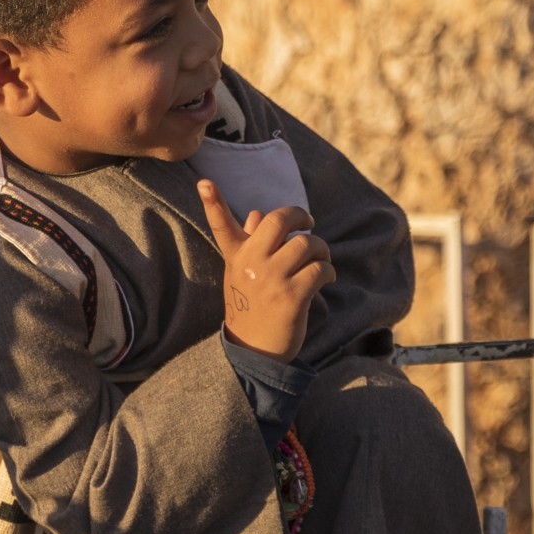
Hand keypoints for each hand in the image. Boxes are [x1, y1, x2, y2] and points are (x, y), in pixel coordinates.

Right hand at [198, 179, 335, 363]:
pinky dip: (329, 271)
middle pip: (279, 220)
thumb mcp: (242, 274)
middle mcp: (251, 264)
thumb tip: (259, 213)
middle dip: (301, 217)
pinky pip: (320, 269)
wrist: (256, 352)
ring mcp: (271, 280)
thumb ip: (250, 243)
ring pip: (307, 244)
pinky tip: (326, 279)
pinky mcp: (292, 297)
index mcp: (236, 257)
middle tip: (309, 224)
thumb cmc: (252, 308)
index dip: (212, 203)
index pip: (221, 225)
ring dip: (322, 250)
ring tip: (321, 261)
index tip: (204, 182)